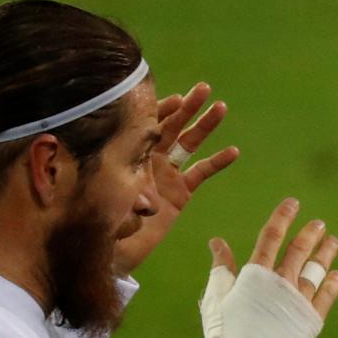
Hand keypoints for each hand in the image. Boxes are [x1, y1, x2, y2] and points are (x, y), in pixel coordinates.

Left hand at [114, 83, 238, 272]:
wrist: (117, 248)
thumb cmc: (104, 217)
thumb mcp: (105, 191)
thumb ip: (116, 177)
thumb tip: (121, 161)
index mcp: (130, 152)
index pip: (148, 124)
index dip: (163, 110)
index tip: (177, 99)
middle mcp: (150, 158)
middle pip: (172, 126)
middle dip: (188, 107)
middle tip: (203, 89)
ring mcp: (167, 174)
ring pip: (189, 144)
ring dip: (205, 126)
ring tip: (221, 107)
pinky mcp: (181, 192)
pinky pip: (201, 172)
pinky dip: (217, 162)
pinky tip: (233, 152)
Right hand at [199, 198, 337, 337]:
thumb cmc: (224, 333)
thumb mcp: (217, 297)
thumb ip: (221, 268)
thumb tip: (217, 242)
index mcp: (256, 274)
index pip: (272, 236)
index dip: (283, 217)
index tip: (293, 203)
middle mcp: (280, 283)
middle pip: (299, 250)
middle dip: (310, 234)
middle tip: (319, 224)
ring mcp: (299, 301)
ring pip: (317, 270)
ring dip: (325, 254)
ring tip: (332, 241)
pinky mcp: (311, 320)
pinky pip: (326, 297)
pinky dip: (331, 284)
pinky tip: (335, 275)